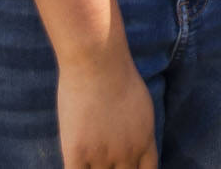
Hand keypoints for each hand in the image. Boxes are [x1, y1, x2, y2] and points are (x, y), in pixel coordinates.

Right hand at [57, 47, 156, 167]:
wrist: (98, 63)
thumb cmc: (118, 75)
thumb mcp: (141, 105)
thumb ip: (138, 130)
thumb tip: (133, 142)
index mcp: (145, 141)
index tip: (124, 166)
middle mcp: (127, 153)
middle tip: (105, 162)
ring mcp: (102, 156)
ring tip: (90, 157)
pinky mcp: (77, 154)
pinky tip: (75, 161)